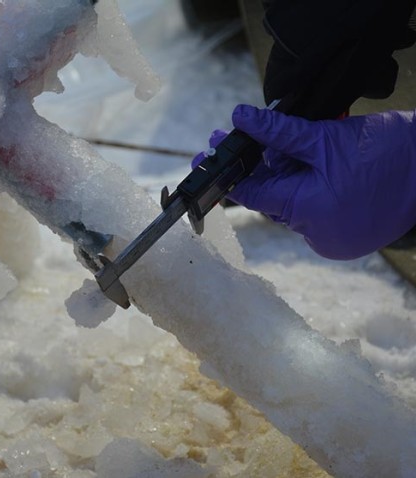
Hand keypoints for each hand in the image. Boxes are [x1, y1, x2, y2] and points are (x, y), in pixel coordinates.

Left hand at [204, 105, 415, 259]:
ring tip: (292, 147)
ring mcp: (331, 239)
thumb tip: (242, 118)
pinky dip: (309, 188)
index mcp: (307, 211)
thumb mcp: (326, 138)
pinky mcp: (345, 236)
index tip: (208, 156)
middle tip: (244, 139)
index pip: (252, 193)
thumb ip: (278, 133)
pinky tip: (310, 165)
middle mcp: (315, 233)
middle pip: (273, 197)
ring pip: (294, 203)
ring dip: (288, 175)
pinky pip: (314, 211)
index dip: (229, 172)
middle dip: (262, 167)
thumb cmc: (391, 153)